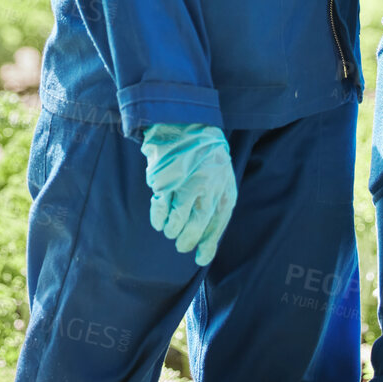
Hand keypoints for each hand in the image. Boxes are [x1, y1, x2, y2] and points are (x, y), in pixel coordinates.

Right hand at [140, 122, 236, 265]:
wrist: (185, 122)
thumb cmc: (204, 155)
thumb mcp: (221, 176)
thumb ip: (216, 203)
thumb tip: (207, 239)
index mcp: (224, 186)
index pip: (219, 223)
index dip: (209, 244)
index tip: (200, 259)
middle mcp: (208, 186)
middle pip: (198, 224)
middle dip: (188, 240)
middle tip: (180, 245)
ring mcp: (186, 182)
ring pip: (178, 219)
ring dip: (172, 230)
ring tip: (170, 230)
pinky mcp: (166, 178)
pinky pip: (161, 207)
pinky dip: (159, 218)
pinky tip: (158, 222)